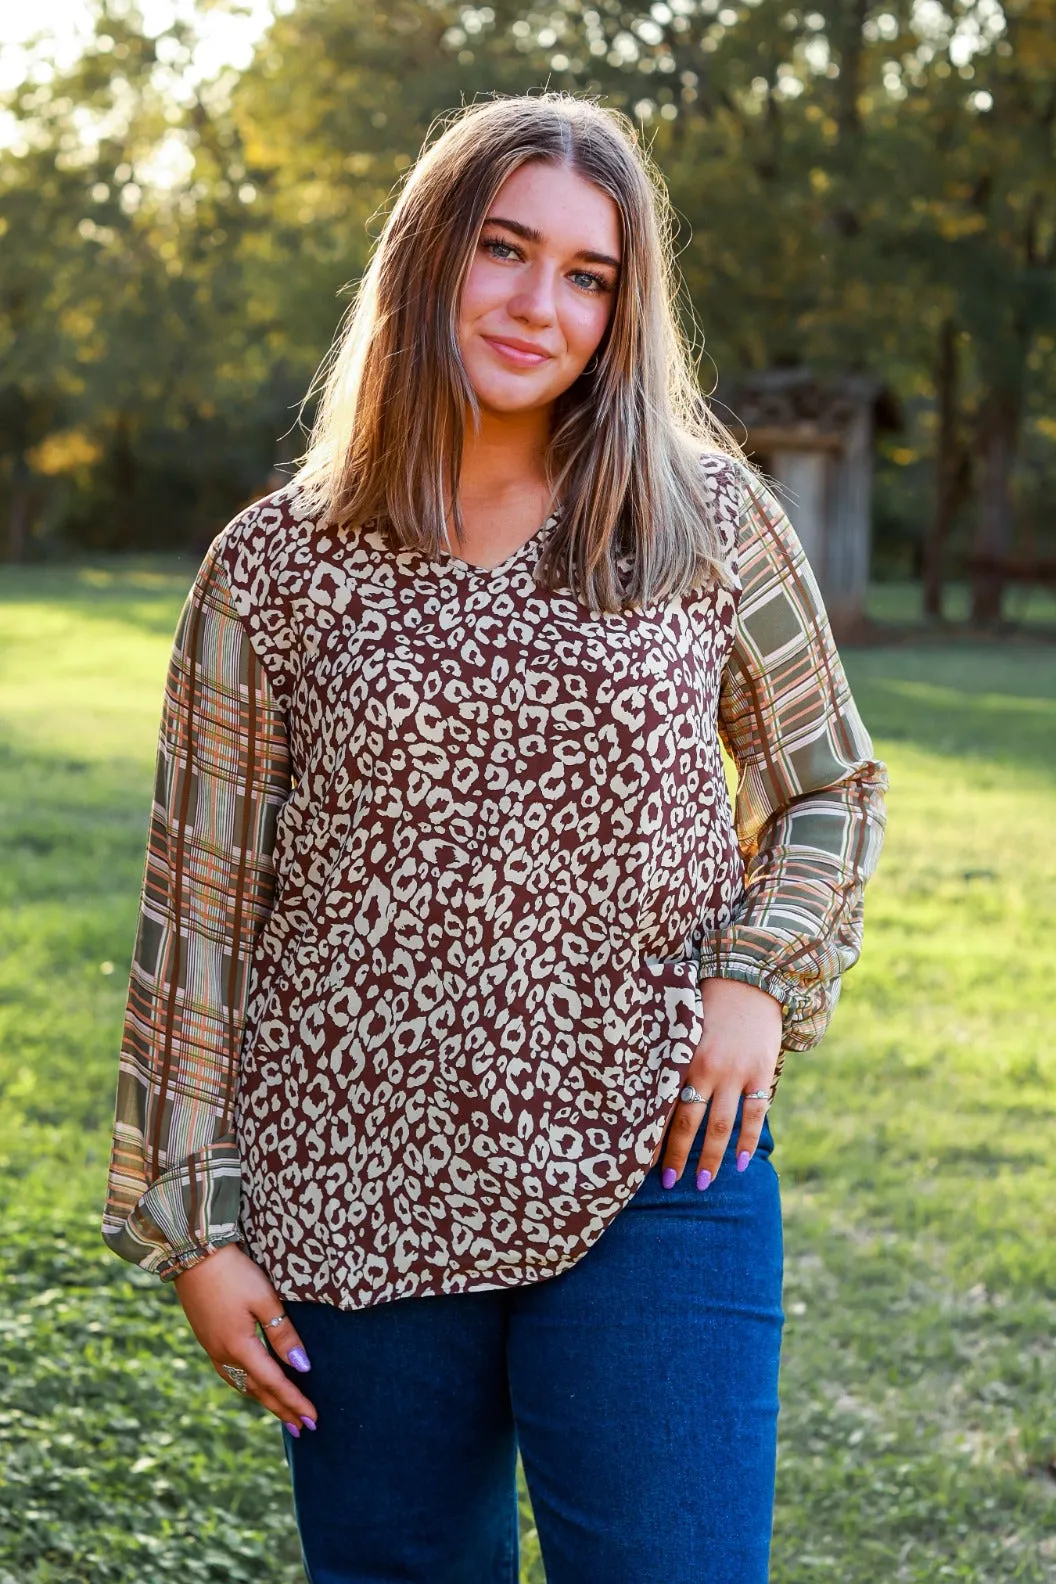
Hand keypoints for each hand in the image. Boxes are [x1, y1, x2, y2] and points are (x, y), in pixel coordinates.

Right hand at [173, 1244, 317, 1434]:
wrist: (192, 1254)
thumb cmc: (234, 1273)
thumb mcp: (264, 1299)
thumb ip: (283, 1334)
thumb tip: (302, 1367)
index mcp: (240, 1348)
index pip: (275, 1383)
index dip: (295, 1401)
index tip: (313, 1420)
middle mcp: (224, 1355)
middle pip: (258, 1391)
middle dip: (282, 1409)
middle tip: (303, 1428)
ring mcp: (212, 1349)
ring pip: (243, 1385)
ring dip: (264, 1401)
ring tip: (282, 1414)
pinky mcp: (207, 1339)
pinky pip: (231, 1374)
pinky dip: (247, 1386)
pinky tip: (253, 1387)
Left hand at [650, 977, 780, 1186]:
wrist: (749, 979)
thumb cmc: (708, 1004)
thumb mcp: (682, 1029)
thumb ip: (670, 1059)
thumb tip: (647, 1092)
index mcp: (680, 1058)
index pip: (662, 1106)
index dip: (652, 1136)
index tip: (640, 1163)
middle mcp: (705, 1069)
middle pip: (688, 1124)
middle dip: (677, 1156)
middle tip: (668, 1183)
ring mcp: (735, 1073)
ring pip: (720, 1127)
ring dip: (711, 1158)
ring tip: (702, 1183)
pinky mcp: (760, 1073)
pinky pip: (754, 1115)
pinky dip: (748, 1141)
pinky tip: (741, 1163)